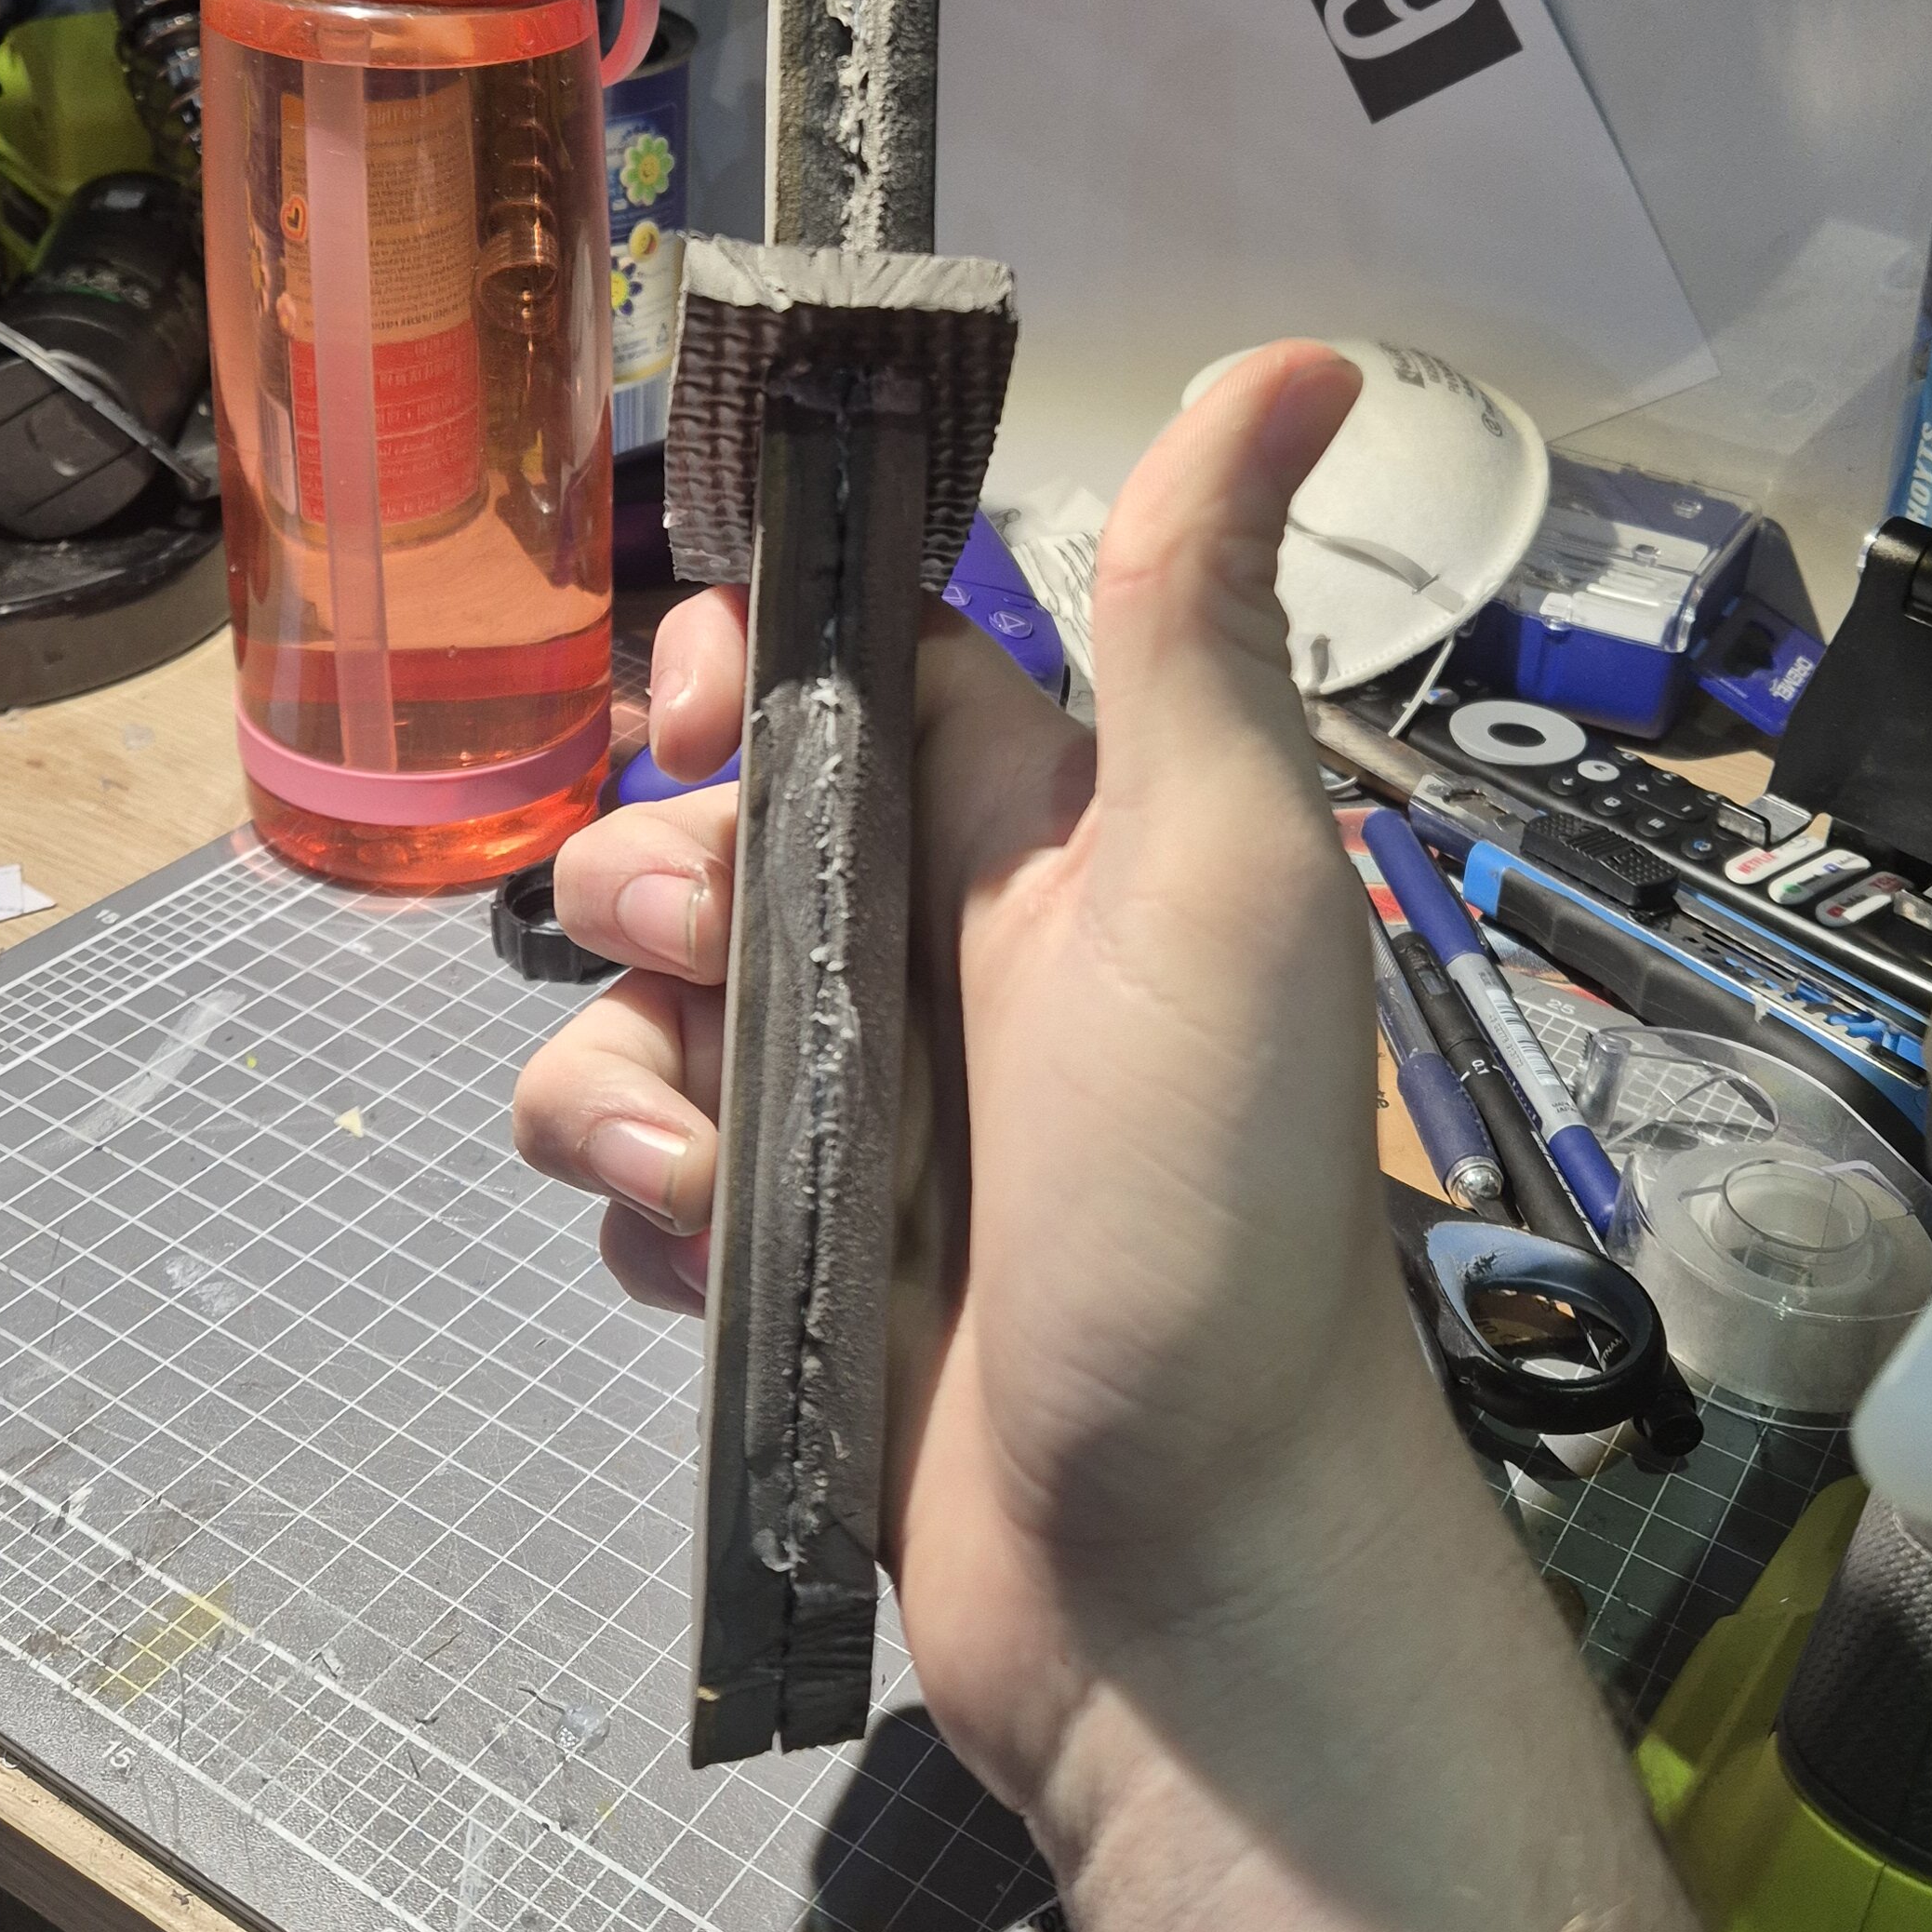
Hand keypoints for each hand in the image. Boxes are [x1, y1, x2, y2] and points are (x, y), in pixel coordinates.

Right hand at [513, 341, 1439, 1829]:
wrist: (1177, 1575)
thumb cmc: (1203, 1202)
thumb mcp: (1223, 871)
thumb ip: (1199, 616)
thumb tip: (1306, 355)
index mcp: (1042, 831)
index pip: (853, 663)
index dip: (743, 653)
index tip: (692, 701)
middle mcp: (936, 952)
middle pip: (704, 819)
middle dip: (656, 859)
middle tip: (711, 944)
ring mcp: (848, 1118)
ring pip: (632, 996)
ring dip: (624, 1048)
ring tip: (718, 1153)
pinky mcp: (775, 1262)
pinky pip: (626, 1158)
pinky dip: (634, 1189)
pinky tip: (706, 1253)